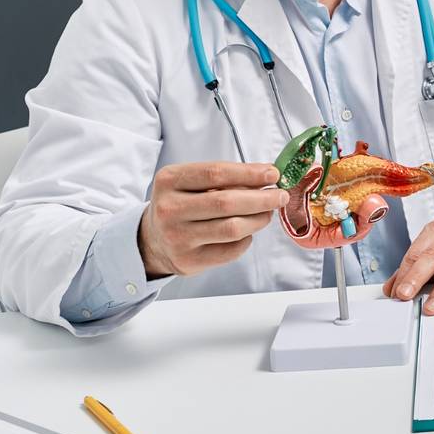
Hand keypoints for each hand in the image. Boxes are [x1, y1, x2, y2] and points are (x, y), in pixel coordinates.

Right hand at [139, 162, 287, 278]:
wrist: (153, 238)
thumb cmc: (181, 204)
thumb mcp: (191, 182)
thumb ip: (225, 178)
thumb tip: (266, 177)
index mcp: (169, 181)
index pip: (216, 173)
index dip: (249, 173)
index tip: (273, 173)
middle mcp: (169, 209)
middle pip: (226, 202)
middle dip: (262, 198)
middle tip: (280, 195)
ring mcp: (177, 238)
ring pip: (232, 228)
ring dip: (259, 219)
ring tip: (268, 212)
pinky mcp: (189, 261)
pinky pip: (231, 250)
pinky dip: (247, 238)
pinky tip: (246, 231)